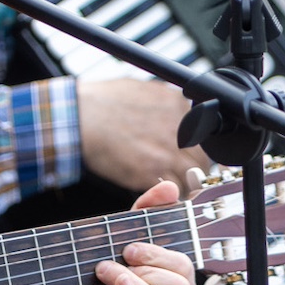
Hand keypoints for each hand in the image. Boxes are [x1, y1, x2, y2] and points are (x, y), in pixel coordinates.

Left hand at [58, 180, 197, 284]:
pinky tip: (115, 284)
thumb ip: (145, 214)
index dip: (160, 252)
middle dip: (149, 265)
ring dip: (127, 278)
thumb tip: (170, 187)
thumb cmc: (104, 283)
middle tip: (122, 257)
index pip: (186, 267)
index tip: (131, 245)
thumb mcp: (122, 243)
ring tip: (104, 271)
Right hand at [76, 78, 209, 193]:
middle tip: (182, 175)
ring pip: (193, 177)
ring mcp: (168, 151)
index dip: (196, 148)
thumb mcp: (143, 89)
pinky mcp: (153, 171)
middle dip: (194, 169)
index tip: (189, 155)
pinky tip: (158, 191)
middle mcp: (181, 128)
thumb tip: (175, 110)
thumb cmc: (102, 101)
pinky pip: (173, 190)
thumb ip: (166, 102)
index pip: (203, 135)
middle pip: (203, 158)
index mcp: (179, 105)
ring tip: (172, 187)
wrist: (81, 117)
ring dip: (185, 184)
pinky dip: (168, 194)